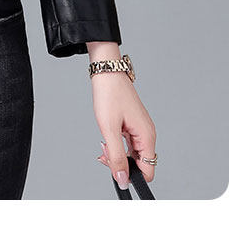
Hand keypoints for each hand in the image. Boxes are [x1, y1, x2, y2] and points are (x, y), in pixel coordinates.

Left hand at [92, 72, 156, 188]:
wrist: (107, 72)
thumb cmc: (109, 95)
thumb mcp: (109, 129)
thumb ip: (116, 156)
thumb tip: (122, 179)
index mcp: (147, 136)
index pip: (148, 171)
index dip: (131, 176)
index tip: (114, 169)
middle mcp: (147, 134)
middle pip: (139, 164)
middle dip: (120, 164)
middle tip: (104, 154)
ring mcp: (140, 129)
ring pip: (132, 154)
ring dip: (117, 154)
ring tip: (103, 144)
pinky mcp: (133, 125)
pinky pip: (128, 144)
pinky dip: (117, 146)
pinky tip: (106, 139)